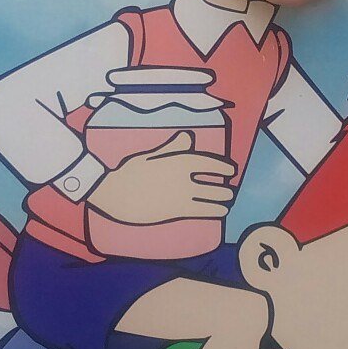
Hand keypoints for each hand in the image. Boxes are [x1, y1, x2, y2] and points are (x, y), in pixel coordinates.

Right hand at [86, 131, 235, 225]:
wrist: (115, 194)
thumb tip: (189, 136)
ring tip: (228, 200)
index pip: (208, 162)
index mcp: (179, 160)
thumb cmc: (130, 172)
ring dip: (222, 199)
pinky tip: (221, 212)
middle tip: (230, 189)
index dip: (223, 166)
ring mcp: (182, 195)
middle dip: (224, 187)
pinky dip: (215, 211)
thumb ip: (173, 147)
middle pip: (214, 183)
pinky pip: (202, 211)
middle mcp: (184, 177)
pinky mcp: (177, 210)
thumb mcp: (151, 155)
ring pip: (211, 198)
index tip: (231, 170)